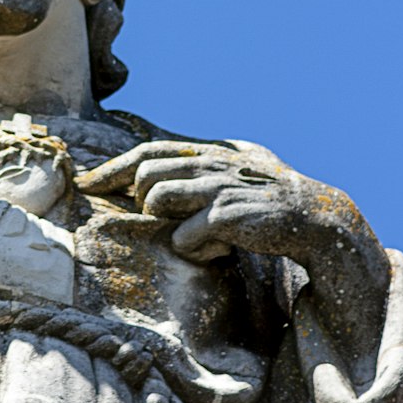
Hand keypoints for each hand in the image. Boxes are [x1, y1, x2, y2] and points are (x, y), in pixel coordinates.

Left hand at [78, 137, 376, 272]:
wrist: (315, 220)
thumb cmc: (266, 201)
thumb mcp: (233, 174)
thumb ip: (198, 167)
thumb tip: (151, 171)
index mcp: (209, 152)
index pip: (148, 152)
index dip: (114, 168)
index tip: (86, 185)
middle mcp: (211, 162)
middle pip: (146, 174)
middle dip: (143, 200)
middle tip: (165, 219)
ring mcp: (219, 187)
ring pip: (158, 198)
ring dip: (168, 223)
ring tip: (196, 235)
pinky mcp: (229, 215)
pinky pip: (184, 236)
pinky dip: (194, 248)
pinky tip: (219, 251)